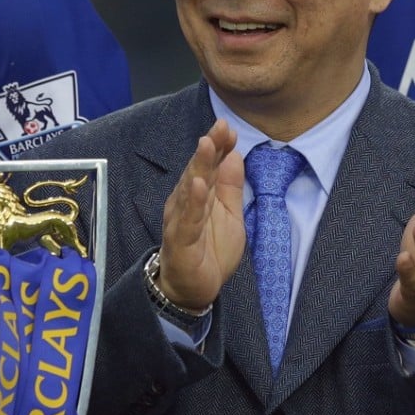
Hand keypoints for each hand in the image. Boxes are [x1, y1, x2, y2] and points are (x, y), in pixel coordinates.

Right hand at [157, 119, 244, 310]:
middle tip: (220, 126)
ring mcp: (182, 219)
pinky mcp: (180, 240)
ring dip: (199, 166)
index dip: (219, 145)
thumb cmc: (210, 249)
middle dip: (210, 147)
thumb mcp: (230, 214)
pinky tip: (198, 185)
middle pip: (199, 170)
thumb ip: (231, 186)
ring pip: (190, 188)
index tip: (228, 126)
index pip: (210, 164)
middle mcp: (187, 201)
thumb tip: (234, 154)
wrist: (193, 288)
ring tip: (207, 144)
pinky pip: (188, 219)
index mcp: (200, 194)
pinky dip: (193, 202)